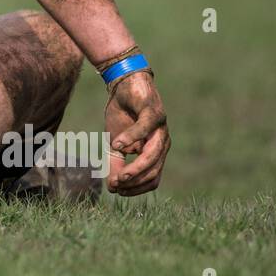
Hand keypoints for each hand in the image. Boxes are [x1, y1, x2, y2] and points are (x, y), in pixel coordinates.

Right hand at [104, 72, 170, 195]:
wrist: (124, 85)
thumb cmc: (121, 115)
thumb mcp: (115, 143)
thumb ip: (115, 163)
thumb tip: (112, 187)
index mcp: (156, 153)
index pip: (152, 179)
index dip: (135, 189)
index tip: (117, 190)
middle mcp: (162, 143)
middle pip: (154, 171)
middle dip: (135, 181)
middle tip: (116, 184)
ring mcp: (160, 128)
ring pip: (153, 154)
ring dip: (136, 168)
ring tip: (120, 175)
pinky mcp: (153, 112)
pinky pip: (144, 129)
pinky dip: (130, 139)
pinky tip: (116, 144)